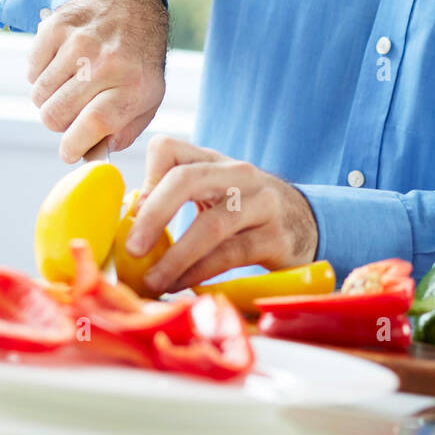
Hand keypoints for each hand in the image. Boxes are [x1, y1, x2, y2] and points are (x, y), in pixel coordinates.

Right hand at [27, 0, 168, 162]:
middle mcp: (106, 62)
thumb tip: (93, 153)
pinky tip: (63, 65)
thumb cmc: (138, 58)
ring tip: (71, 85)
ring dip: (50, 99)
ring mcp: (79, 42)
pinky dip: (42, 75)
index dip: (74, 145)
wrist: (130, 4)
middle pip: (56, 115)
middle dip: (60, 123)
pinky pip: (31, 72)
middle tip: (73, 110)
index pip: (93, 124)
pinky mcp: (56, 27)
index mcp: (134, 84)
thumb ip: (125, 131)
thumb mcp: (149, 97)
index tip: (69, 151)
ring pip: (39, 96)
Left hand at [123, 136, 318, 293]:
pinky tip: (182, 285)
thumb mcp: (212, 193)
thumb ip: (174, 198)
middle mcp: (238, 174)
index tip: (131, 217)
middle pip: (186, 179)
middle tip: (132, 248)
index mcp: (213, 161)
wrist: (305, 223)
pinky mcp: (276, 237)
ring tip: (153, 281)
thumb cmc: (245, 211)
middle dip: (154, 214)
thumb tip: (129, 222)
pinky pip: (231, 254)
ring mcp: (261, 203)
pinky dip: (200, 272)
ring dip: (176, 257)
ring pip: (211, 224)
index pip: (168, 150)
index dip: (144, 181)